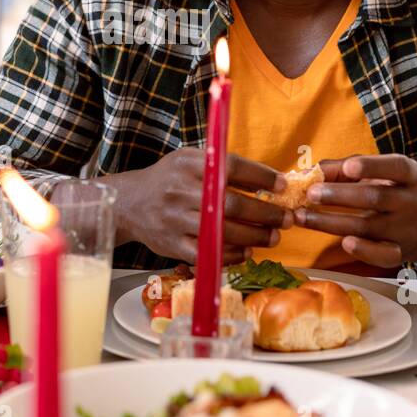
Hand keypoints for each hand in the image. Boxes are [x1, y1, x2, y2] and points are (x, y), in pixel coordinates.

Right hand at [106, 149, 289, 264]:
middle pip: (231, 203)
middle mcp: (180, 190)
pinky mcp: (172, 244)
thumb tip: (268, 181)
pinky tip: (247, 251)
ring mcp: (175, 219)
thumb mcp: (190, 161)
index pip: (231, 167)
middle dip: (265, 213)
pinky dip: (232, 254)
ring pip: (223, 231)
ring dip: (255, 236)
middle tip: (287, 219)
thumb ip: (222, 166)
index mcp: (188, 163)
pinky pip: (208, 252)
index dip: (261, 177)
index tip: (283, 186)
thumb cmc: (169, 180)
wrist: (129, 203)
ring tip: (273, 237)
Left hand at [294, 155, 416, 266]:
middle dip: (340, 195)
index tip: (348, 167)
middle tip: (311, 193)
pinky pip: (382, 255)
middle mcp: (410, 201)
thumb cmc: (389, 190)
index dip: (371, 167)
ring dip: (331, 222)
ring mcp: (405, 229)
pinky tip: (344, 243)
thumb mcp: (375, 173)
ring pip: (368, 226)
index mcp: (408, 174)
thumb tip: (307, 173)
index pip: (395, 167)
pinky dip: (364, 250)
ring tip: (302, 217)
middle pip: (375, 197)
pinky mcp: (399, 253)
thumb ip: (342, 169)